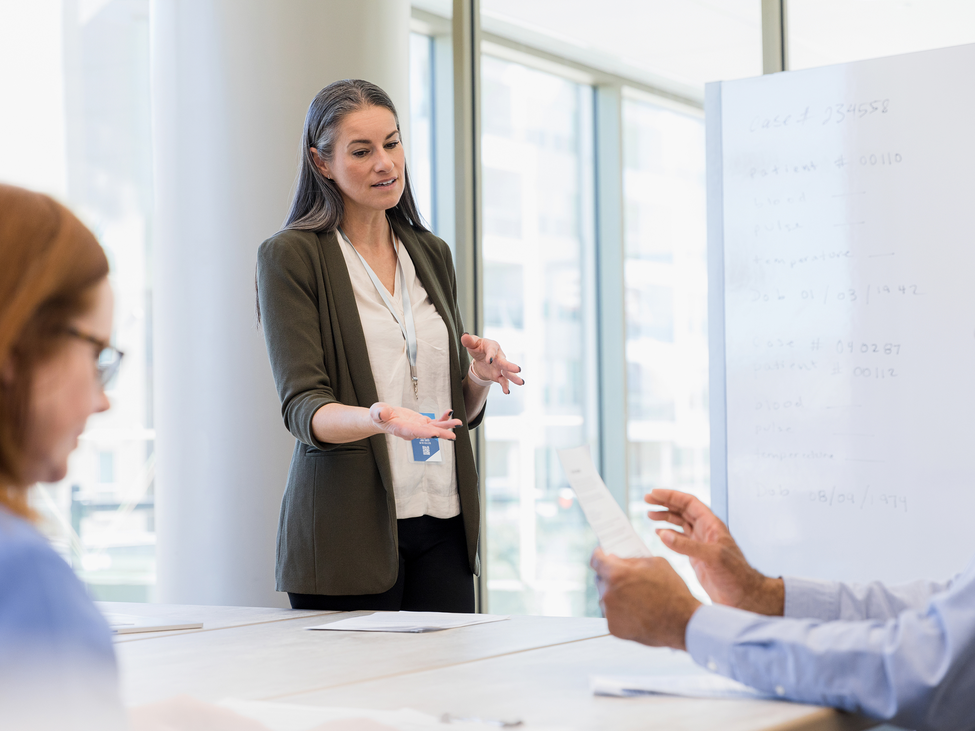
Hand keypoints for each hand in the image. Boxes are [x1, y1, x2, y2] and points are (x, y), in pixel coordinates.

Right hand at [369, 403, 460, 440]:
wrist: (382, 418)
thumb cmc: (378, 415)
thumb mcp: (376, 411)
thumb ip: (379, 413)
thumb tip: (382, 413)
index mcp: (402, 429)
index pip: (415, 432)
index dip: (425, 433)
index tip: (435, 434)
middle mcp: (413, 431)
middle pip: (428, 433)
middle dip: (441, 433)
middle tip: (452, 435)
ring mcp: (418, 427)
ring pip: (435, 428)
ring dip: (447, 426)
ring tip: (458, 423)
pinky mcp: (422, 423)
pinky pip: (434, 421)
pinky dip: (443, 418)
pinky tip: (450, 413)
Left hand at [461, 333, 523, 394]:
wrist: (481, 358)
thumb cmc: (478, 347)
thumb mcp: (472, 344)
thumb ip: (469, 341)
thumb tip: (464, 336)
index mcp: (492, 346)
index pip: (492, 350)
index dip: (490, 355)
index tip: (488, 360)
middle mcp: (499, 356)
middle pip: (504, 362)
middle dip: (510, 366)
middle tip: (518, 369)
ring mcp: (500, 367)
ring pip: (508, 373)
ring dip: (514, 377)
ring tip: (521, 382)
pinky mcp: (499, 375)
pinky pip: (503, 381)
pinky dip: (505, 386)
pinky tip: (507, 392)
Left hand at [590, 548, 700, 649]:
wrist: (683, 623)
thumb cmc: (672, 590)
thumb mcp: (656, 563)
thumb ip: (631, 559)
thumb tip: (615, 559)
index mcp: (617, 574)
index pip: (596, 560)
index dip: (599, 555)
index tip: (602, 554)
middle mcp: (608, 594)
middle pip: (600, 579)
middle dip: (610, 576)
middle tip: (624, 577)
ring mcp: (610, 613)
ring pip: (605, 598)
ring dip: (614, 594)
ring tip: (634, 596)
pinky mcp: (614, 629)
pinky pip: (611, 614)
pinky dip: (620, 611)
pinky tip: (636, 610)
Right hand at [646, 489, 783, 615]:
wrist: (744, 597)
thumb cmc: (737, 575)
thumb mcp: (712, 557)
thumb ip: (687, 546)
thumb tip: (663, 534)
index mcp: (712, 525)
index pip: (689, 503)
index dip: (671, 496)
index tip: (654, 493)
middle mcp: (706, 531)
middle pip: (682, 510)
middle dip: (665, 503)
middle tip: (647, 500)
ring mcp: (701, 544)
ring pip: (680, 524)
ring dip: (665, 517)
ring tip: (650, 515)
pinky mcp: (696, 557)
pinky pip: (679, 540)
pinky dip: (667, 535)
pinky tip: (659, 533)